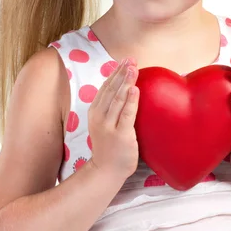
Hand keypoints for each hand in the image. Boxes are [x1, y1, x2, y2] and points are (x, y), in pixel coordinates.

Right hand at [88, 57, 139, 179]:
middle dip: (121, 73)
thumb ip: (111, 107)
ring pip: (118, 99)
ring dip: (126, 81)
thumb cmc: (109, 145)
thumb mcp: (104, 122)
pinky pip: (126, 115)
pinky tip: (135, 89)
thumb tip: (124, 87)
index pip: (105, 87)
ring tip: (133, 68)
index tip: (124, 60)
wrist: (106, 171)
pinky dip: (131, 101)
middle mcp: (99, 117)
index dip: (115, 72)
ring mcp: (109, 126)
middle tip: (131, 59)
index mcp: (95, 111)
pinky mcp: (121, 135)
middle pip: (111, 90)